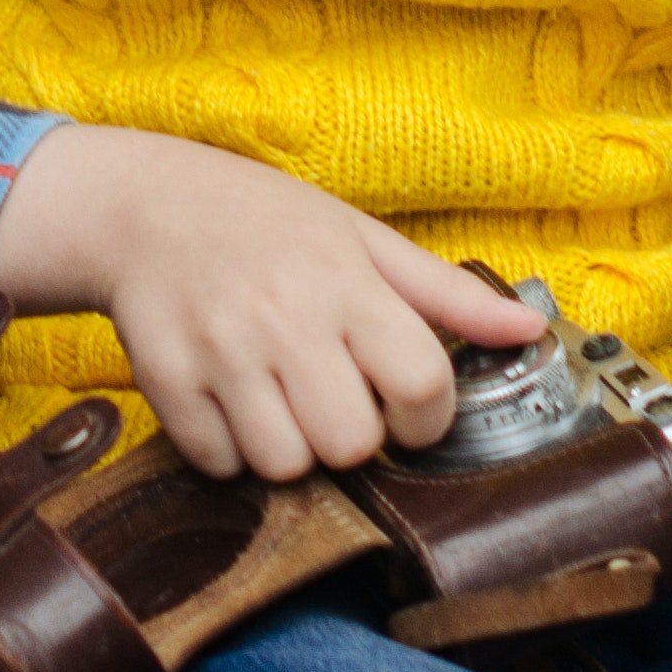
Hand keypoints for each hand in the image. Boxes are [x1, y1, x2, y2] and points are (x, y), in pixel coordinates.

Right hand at [0, 127, 543, 483]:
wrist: (143, 205)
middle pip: (352, 444)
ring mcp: (220, 351)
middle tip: (333, 400)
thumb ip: (446, 293)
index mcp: (346, 283)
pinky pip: (218, 464)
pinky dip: (229, 450)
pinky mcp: (166, 379)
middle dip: (353, 436)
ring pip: (285, 465)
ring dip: (290, 448)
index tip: (405, 407)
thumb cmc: (265, 222)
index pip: (423, 387)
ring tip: (279, 400)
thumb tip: (528, 330)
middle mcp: (284, 317)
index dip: (426, 418)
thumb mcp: (362, 238)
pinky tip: (230, 402)